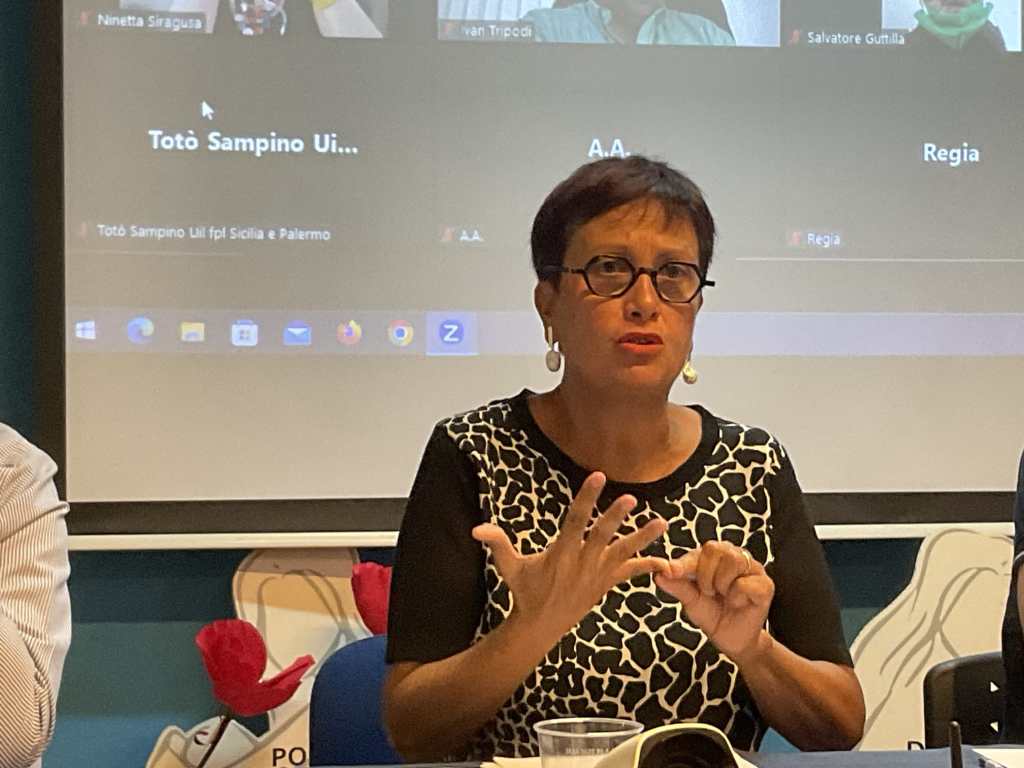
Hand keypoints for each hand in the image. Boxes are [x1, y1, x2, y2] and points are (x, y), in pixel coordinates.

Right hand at [472, 472, 668, 640]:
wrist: (540, 625)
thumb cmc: (524, 591)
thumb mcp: (509, 567)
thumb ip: (497, 543)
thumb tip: (477, 528)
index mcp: (561, 554)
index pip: (575, 520)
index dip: (586, 498)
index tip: (597, 477)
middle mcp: (582, 563)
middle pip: (601, 536)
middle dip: (616, 517)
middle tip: (631, 499)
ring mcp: (597, 575)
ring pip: (623, 553)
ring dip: (643, 538)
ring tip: (662, 523)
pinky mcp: (606, 584)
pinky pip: (629, 574)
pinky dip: (647, 566)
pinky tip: (666, 562)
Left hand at [654, 541, 773, 665]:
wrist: (732, 640)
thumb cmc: (712, 615)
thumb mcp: (690, 601)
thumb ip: (677, 586)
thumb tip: (658, 573)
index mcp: (715, 557)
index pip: (700, 550)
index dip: (684, 562)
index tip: (670, 572)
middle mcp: (735, 556)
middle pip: (716, 548)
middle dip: (705, 575)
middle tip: (708, 592)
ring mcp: (752, 569)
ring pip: (732, 560)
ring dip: (721, 584)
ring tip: (723, 596)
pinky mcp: (766, 585)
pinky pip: (745, 583)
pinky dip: (736, 596)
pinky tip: (737, 603)